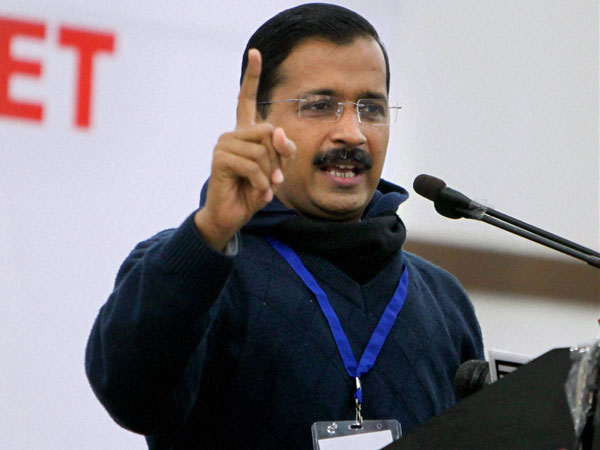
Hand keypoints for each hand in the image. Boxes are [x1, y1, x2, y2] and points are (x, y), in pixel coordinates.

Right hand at [194, 49, 295, 250]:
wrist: (232, 215)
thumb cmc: (253, 191)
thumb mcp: (276, 169)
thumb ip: (281, 150)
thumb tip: (277, 131)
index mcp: (246, 133)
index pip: (246, 99)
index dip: (251, 76)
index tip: (254, 53)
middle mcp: (233, 134)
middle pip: (268, 132)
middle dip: (278, 158)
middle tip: (274, 178)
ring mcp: (224, 144)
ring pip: (261, 150)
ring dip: (269, 174)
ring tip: (264, 187)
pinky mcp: (220, 159)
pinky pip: (252, 164)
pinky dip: (261, 182)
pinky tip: (258, 192)